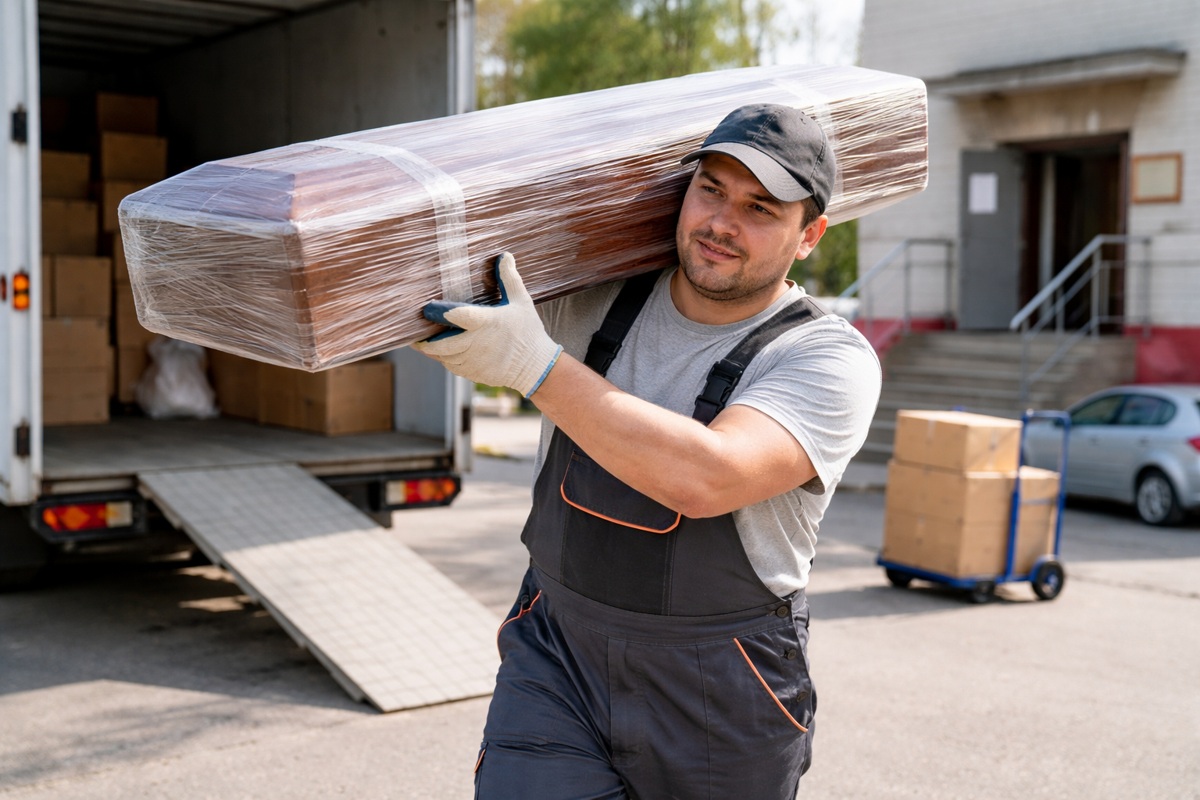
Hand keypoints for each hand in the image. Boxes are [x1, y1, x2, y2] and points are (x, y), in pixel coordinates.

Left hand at [413, 252, 561, 397]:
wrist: (536, 366)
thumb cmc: (528, 332)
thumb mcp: (521, 302)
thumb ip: (509, 279)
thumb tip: (504, 256)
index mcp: (484, 323)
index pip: (455, 316)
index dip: (438, 313)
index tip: (425, 309)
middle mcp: (474, 344)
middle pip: (440, 344)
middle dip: (425, 341)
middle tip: (415, 334)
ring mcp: (473, 361)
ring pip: (443, 357)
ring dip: (434, 351)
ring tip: (424, 343)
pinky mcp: (474, 373)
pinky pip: (452, 367)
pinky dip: (445, 360)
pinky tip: (442, 353)